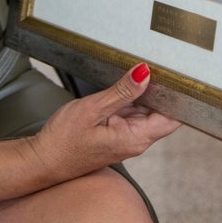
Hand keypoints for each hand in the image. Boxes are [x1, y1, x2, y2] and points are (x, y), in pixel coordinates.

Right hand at [21, 64, 180, 184]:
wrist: (42, 161)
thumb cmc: (63, 141)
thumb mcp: (92, 109)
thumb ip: (122, 92)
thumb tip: (145, 73)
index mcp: (136, 137)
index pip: (172, 118)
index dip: (179, 97)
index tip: (178, 74)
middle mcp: (136, 140)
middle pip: (161, 112)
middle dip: (162, 89)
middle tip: (159, 61)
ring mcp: (126, 137)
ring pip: (145, 110)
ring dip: (145, 92)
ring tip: (143, 66)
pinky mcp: (116, 133)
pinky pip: (131, 113)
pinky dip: (131, 98)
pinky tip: (127, 82)